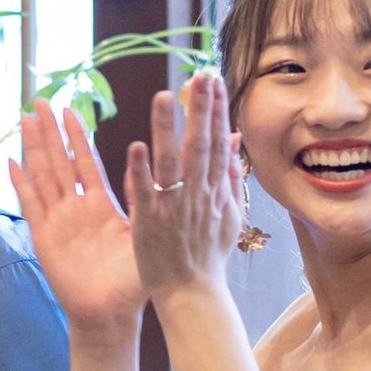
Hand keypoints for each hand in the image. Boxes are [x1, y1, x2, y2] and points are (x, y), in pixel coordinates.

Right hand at [11, 100, 144, 329]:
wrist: (109, 313)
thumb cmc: (130, 281)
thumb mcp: (142, 236)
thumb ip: (144, 203)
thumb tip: (151, 168)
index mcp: (101, 206)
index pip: (86, 162)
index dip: (77, 136)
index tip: (70, 109)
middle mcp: (76, 208)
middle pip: (59, 161)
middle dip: (50, 132)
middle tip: (40, 101)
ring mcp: (57, 221)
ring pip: (42, 176)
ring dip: (33, 148)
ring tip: (25, 119)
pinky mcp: (43, 237)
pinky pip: (29, 204)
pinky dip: (20, 183)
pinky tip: (11, 161)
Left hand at [125, 71, 242, 300]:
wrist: (191, 293)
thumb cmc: (208, 255)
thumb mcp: (230, 216)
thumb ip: (231, 177)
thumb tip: (234, 140)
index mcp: (216, 191)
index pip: (218, 142)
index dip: (216, 110)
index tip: (212, 80)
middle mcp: (198, 196)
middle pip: (200, 145)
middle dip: (200, 109)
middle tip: (198, 77)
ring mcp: (174, 209)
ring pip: (172, 163)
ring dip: (167, 129)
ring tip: (163, 96)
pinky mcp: (150, 223)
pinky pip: (146, 193)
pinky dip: (141, 171)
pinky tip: (136, 146)